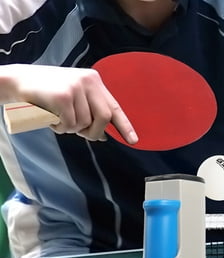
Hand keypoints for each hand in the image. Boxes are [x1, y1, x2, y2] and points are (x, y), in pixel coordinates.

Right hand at [9, 63, 136, 143]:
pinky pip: (70, 124)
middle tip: (82, 134)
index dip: (125, 126)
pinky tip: (51, 118)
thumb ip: (91, 113)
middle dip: (94, 132)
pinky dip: (61, 128)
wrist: (19, 80)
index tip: (133, 141)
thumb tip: (105, 136)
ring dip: (72, 129)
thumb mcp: (75, 98)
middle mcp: (87, 82)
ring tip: (59, 118)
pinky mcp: (63, 96)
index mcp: (94, 81)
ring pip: (85, 123)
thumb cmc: (49, 93)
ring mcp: (75, 87)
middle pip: (104, 118)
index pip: (114, 107)